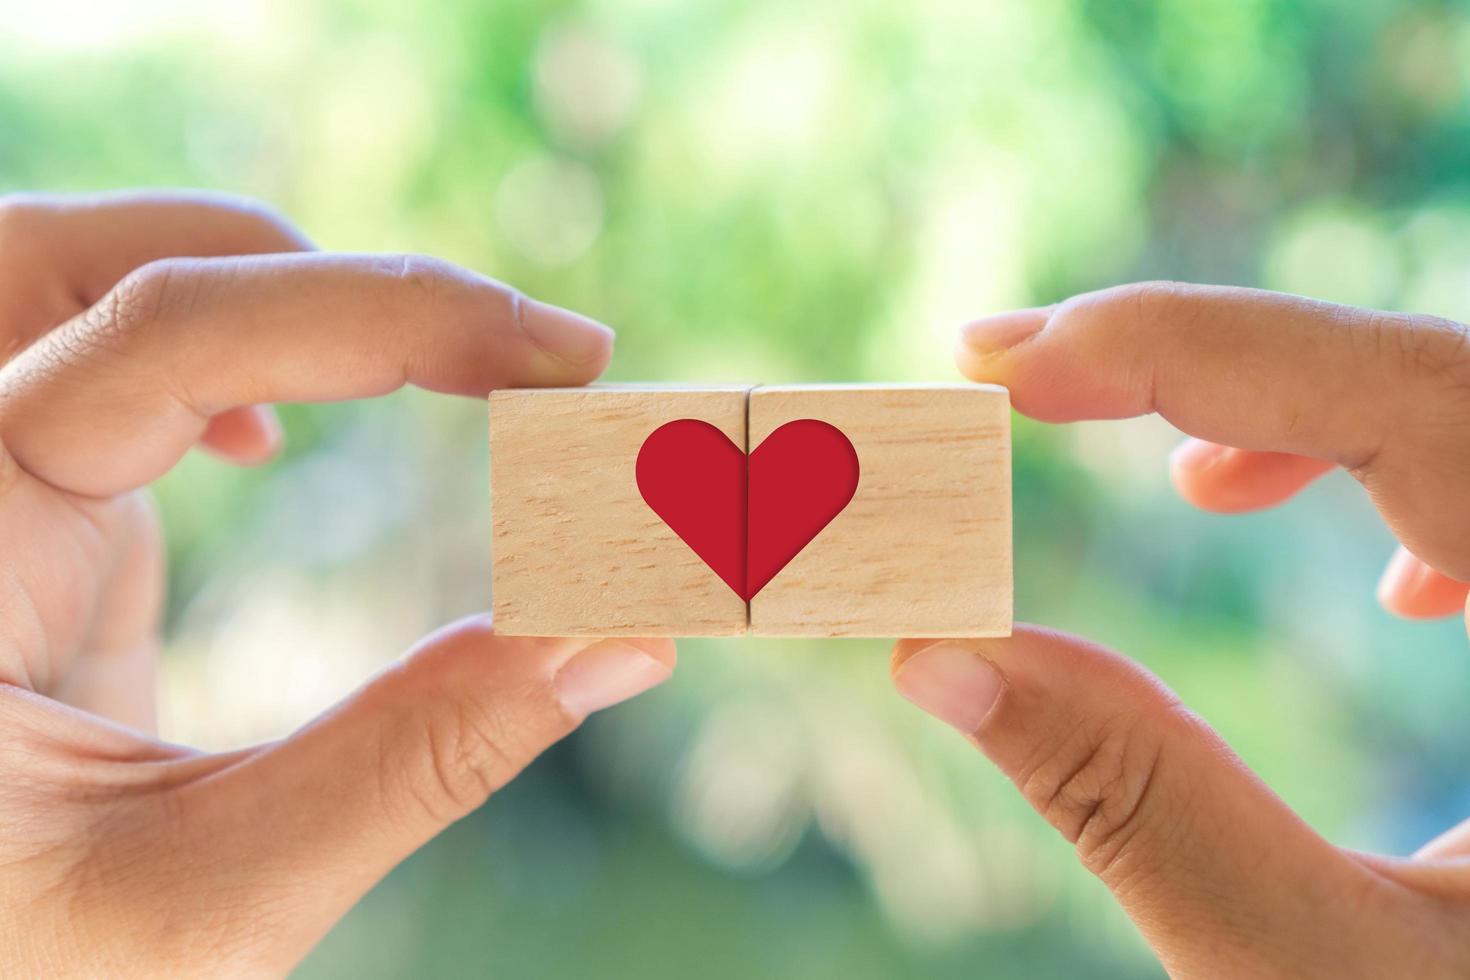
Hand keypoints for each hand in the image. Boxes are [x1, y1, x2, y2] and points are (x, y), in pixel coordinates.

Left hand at [0, 191, 674, 975]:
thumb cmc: (8, 977)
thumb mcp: (202, 899)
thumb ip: (411, 764)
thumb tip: (621, 637)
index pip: (176, 330)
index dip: (391, 310)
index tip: (570, 356)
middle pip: (90, 254)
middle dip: (305, 270)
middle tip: (504, 347)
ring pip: (89, 301)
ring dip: (258, 306)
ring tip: (420, 366)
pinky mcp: (24, 542)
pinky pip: (111, 395)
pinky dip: (220, 379)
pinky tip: (261, 451)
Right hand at [893, 283, 1469, 977]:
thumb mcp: (1325, 969)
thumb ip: (1142, 807)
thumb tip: (939, 658)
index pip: (1408, 397)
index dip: (1193, 350)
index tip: (1013, 369)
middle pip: (1431, 378)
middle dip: (1217, 357)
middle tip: (1022, 369)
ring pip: (1469, 415)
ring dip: (1310, 413)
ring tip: (1182, 475)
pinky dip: (1420, 495)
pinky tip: (1388, 582)